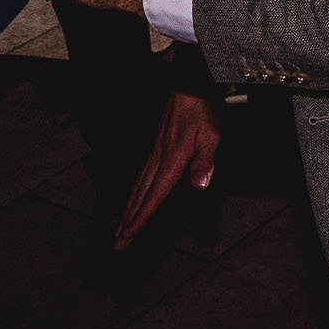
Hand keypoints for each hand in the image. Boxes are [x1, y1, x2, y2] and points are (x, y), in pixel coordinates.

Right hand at [115, 82, 223, 249]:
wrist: (190, 83)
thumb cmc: (203, 108)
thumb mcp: (212, 132)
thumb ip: (204, 160)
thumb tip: (200, 185)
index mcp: (172, 158)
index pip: (154, 194)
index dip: (141, 217)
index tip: (128, 234)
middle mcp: (159, 158)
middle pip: (140, 196)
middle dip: (128, 221)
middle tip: (117, 244)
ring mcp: (155, 152)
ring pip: (137, 187)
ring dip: (127, 210)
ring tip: (119, 230)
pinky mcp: (157, 148)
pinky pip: (141, 176)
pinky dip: (134, 194)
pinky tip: (132, 200)